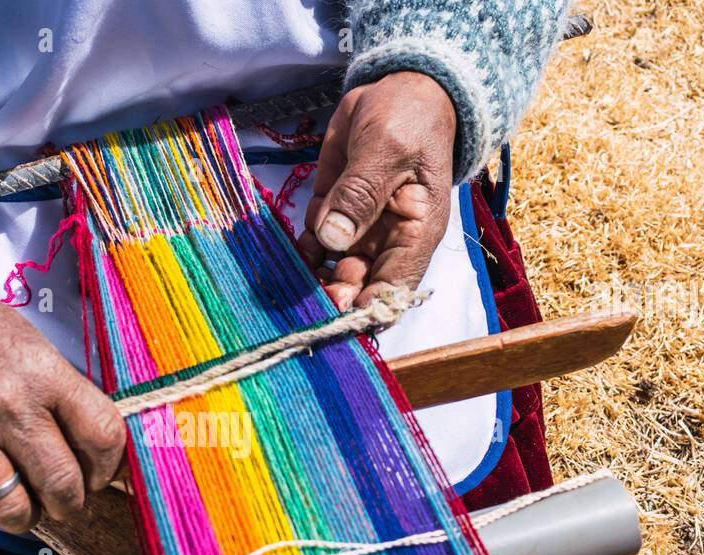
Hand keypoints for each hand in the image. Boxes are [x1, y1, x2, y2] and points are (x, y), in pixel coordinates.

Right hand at [0, 280, 125, 533]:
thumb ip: (66, 397)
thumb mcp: (34, 347)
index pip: (104, 437)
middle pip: (63, 485)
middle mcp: (9, 409)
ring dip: (24, 516)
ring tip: (19, 502)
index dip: (109, 467)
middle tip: (60, 499)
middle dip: (69, 502)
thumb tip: (95, 452)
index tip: (97, 474)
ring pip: (14, 511)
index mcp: (44, 376)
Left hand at [299, 72, 456, 309]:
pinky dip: (300, 254)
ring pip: (333, 273)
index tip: (338, 317)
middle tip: (307, 301)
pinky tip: (288, 253)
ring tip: (289, 283)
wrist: (399, 88)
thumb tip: (334, 239)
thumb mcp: (386, 148)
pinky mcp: (333, 214)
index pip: (395, 288)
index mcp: (415, 233)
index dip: (368, 310)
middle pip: (360, 289)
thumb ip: (360, 193)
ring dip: (312, 281)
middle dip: (333, 300)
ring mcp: (359, 231)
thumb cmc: (408, 117)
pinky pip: (313, 246)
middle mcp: (387, 242)